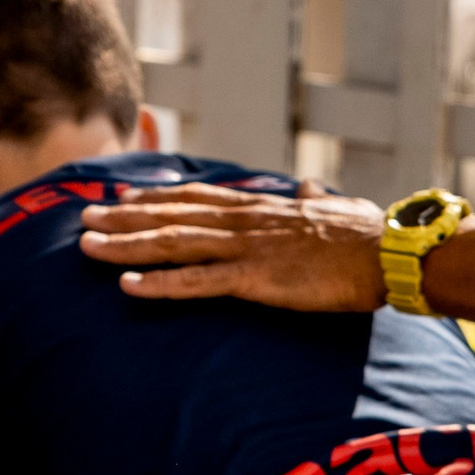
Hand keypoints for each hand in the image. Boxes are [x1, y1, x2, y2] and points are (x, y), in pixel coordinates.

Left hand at [80, 188, 384, 310]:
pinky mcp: (256, 280)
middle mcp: (244, 221)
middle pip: (171, 215)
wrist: (389, 252)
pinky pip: (198, 283)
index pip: (196, 196)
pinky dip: (160, 284)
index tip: (122, 195)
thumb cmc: (369, 234)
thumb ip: (317, 199)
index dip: (155, 195)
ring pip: (173, 244)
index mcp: (261, 207)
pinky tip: (129, 286)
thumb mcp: (338, 208)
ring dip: (127, 245)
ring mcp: (247, 249)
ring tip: (88, 247)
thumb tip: (312, 188)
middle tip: (86, 218)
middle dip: (125, 217)